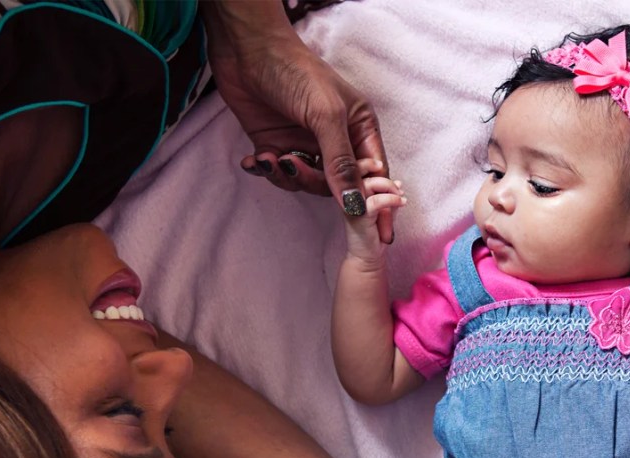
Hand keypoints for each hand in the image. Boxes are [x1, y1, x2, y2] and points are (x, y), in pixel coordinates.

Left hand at [202, 2, 392, 241]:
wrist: (247, 49)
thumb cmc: (295, 71)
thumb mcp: (325, 116)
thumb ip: (340, 163)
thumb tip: (355, 204)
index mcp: (359, 128)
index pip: (374, 175)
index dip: (378, 204)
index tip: (382, 236)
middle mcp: (336, 139)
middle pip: (337, 185)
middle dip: (315, 182)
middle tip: (293, 165)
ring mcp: (306, 143)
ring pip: (307, 183)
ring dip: (287, 176)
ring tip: (270, 157)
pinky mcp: (278, 144)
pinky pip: (279, 174)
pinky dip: (266, 170)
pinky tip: (254, 159)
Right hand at [342, 158, 404, 262]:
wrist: (368, 255)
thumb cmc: (374, 231)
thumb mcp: (383, 208)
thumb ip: (387, 194)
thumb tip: (397, 181)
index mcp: (348, 191)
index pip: (353, 168)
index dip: (367, 163)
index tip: (380, 166)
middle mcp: (346, 196)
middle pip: (362, 173)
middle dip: (383, 177)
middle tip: (397, 187)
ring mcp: (351, 206)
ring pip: (369, 184)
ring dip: (389, 187)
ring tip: (399, 196)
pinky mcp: (360, 217)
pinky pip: (377, 201)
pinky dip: (392, 199)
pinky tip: (401, 202)